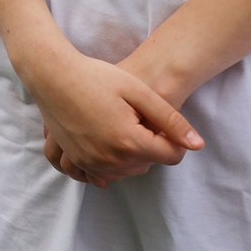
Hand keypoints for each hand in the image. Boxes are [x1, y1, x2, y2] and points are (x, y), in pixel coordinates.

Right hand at [30, 50, 202, 185]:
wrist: (51, 75)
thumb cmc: (96, 77)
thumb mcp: (138, 92)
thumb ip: (171, 120)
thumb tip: (198, 145)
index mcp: (129, 142)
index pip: (171, 156)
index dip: (173, 139)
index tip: (160, 121)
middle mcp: (109, 159)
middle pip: (149, 166)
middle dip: (151, 147)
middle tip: (138, 119)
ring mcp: (89, 162)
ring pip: (127, 173)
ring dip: (132, 157)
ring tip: (122, 127)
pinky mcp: (75, 160)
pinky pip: (99, 176)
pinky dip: (109, 166)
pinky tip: (108, 146)